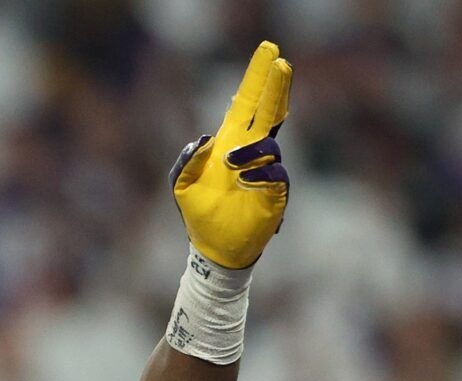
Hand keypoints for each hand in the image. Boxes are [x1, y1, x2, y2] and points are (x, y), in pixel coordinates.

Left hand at [171, 40, 292, 268]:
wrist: (211, 248)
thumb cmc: (198, 212)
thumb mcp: (179, 184)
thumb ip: (185, 160)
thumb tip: (204, 139)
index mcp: (231, 141)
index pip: (248, 103)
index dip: (258, 78)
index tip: (270, 51)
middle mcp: (253, 152)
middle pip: (271, 110)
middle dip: (276, 86)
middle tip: (281, 63)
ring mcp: (266, 171)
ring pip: (270, 145)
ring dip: (252, 149)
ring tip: (230, 162)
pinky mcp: (275, 194)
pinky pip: (277, 174)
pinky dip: (261, 172)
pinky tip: (242, 177)